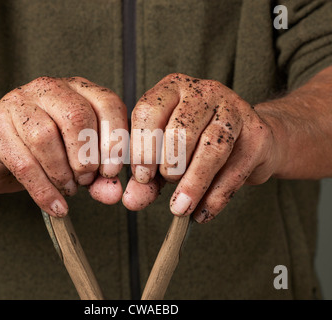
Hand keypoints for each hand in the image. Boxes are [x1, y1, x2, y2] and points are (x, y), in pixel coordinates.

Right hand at [0, 77, 127, 216]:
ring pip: (45, 137)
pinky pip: (23, 162)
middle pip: (76, 116)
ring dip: (62, 173)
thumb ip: (100, 176)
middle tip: (86, 180)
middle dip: (86, 156)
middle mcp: (50, 88)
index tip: (112, 171)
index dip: (115, 140)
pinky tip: (55, 205)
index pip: (107, 103)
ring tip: (69, 189)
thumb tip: (112, 195)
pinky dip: (44, 190)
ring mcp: (19, 103)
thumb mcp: (81, 161)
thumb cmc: (48, 153)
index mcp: (79, 89)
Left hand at [123, 73, 280, 222]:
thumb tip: (132, 200)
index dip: (142, 148)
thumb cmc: (197, 144)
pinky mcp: (258, 133)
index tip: (142, 177)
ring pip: (211, 148)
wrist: (249, 138)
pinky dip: (216, 196)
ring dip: (193, 183)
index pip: (148, 111)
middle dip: (170, 164)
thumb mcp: (164, 155)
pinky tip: (203, 213)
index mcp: (172, 88)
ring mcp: (234, 109)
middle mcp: (203, 92)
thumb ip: (147, 176)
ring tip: (181, 208)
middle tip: (167, 183)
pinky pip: (235, 169)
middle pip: (181, 130)